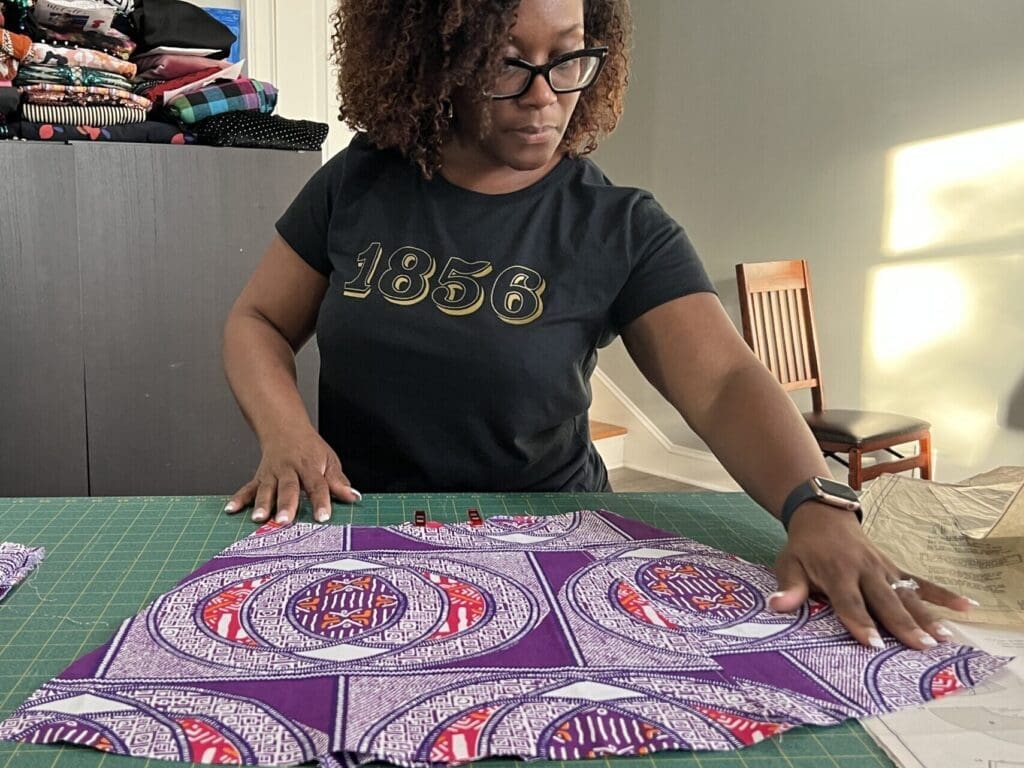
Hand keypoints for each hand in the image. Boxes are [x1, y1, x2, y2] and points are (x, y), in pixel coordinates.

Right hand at [223, 426, 360, 523]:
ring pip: (266, 489)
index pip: (317, 485)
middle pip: (288, 488)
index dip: (321, 501)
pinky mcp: (259, 477)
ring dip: (262, 504)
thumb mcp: (329, 461)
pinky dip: (239, 499)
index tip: (323, 516)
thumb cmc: (310, 449)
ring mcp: (272, 473)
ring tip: (259, 518)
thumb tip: (354, 497)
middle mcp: (289, 470)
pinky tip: (231, 509)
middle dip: (286, 505)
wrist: (285, 429)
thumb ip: (338, 482)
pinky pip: (248, 488)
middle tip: (284, 521)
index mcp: (309, 466)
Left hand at [769, 502, 974, 649]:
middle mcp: (864, 570)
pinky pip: (922, 580)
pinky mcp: (894, 568)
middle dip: (902, 624)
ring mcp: (883, 568)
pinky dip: (944, 593)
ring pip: (907, 594)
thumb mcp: (788, 563)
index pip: (849, 601)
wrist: (822, 515)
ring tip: (945, 637)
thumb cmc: (804, 548)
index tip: (874, 644)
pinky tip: (967, 606)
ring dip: (927, 615)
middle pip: (884, 601)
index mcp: (836, 571)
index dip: (860, 622)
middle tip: (922, 646)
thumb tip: (777, 606)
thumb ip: (788, 587)